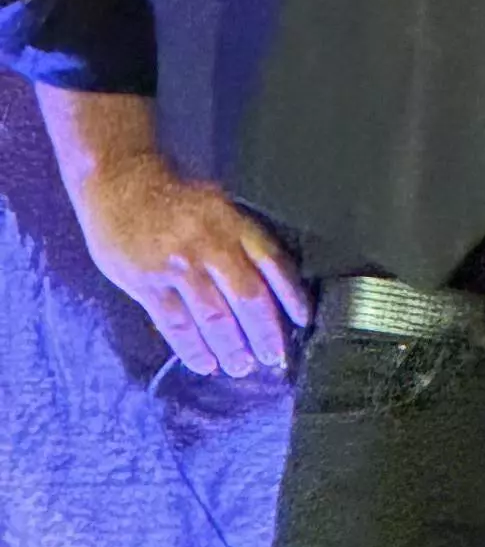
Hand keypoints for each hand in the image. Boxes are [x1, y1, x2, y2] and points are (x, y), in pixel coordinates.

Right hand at [49, 116, 308, 375]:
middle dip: (264, 332)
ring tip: (241, 367)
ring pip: (214, 316)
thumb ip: (240, 238)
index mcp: (233, 223)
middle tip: (273, 357)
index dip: (291, 296)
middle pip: (248, 297)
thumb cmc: (172, 197)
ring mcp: (177, 265)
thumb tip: (269, 280)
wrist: (119, 180)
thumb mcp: (217, 204)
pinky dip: (192, 349)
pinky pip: (175, 324)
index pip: (273, 264)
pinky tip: (205, 364)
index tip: (303, 320)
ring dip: (231, 347)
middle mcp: (210, 245)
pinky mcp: (147, 282)